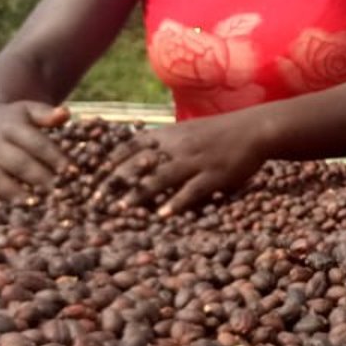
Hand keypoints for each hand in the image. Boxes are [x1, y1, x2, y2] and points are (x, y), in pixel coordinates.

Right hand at [0, 100, 70, 202]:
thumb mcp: (29, 110)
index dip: (54, 157)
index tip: (72, 171)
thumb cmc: (14, 119)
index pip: (34, 142)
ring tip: (34, 205)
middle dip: (37, 178)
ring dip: (13, 193)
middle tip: (57, 192)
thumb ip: (46, 114)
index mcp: (9, 125)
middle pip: (16, 162)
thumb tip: (65, 114)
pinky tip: (2, 214)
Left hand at [103, 115, 266, 216]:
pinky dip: (176, 203)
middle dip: (115, 182)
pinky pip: (191, 191)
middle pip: (139, 164)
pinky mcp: (214, 175)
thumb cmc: (217, 133)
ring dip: (139, 195)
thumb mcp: (185, 131)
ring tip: (122, 210)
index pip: (130, 146)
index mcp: (168, 135)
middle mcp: (177, 146)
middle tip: (96, 200)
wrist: (253, 129)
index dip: (109, 162)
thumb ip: (162, 143)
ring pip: (160, 178)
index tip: (92, 177)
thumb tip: (134, 154)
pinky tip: (163, 216)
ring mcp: (195, 161)